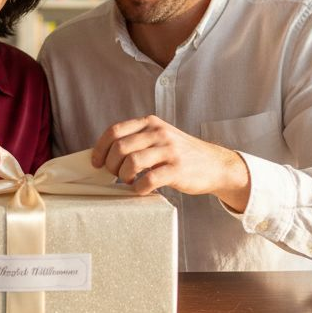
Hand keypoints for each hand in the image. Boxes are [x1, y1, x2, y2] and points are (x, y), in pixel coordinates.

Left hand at [91, 115, 251, 208]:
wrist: (215, 164)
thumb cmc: (181, 154)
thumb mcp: (160, 138)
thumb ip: (137, 140)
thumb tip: (105, 155)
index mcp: (150, 123)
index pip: (115, 130)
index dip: (100, 148)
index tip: (96, 162)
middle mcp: (158, 133)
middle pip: (120, 147)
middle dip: (111, 165)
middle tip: (115, 175)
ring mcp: (169, 150)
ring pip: (132, 162)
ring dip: (123, 176)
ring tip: (128, 181)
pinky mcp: (177, 169)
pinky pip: (148, 180)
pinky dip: (138, 188)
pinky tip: (141, 189)